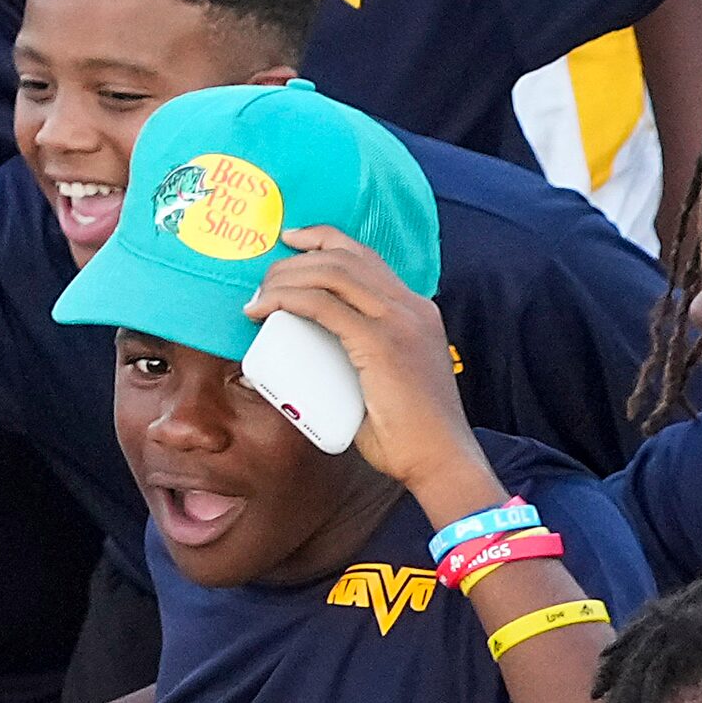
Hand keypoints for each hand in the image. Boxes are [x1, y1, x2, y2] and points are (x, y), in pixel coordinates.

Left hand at [244, 227, 488, 509]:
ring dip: (287, 277)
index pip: (366, 258)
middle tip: (264, 278)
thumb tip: (314, 363)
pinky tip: (265, 307)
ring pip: (332, 272)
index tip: (291, 244)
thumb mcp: (389, 383)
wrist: (442, 461)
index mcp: (417, 311)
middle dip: (296, 257)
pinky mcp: (382, 343)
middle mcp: (412, 307)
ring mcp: (400, 321)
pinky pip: (324, 305)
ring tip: (258, 297)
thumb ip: (362, 364)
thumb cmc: (411, 437)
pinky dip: (288, 299)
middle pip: (345, 256)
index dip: (324, 241)